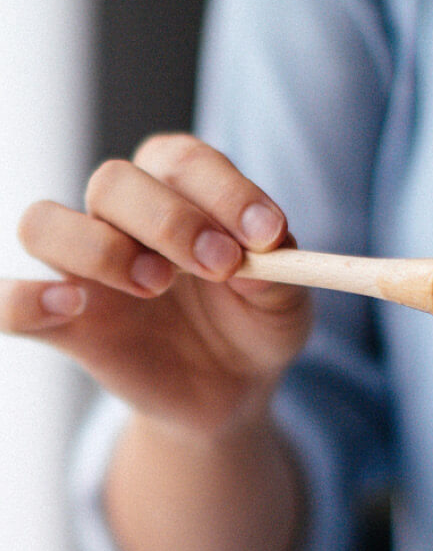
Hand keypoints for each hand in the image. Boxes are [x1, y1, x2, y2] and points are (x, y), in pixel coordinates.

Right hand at [0, 134, 311, 436]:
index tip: (267, 233)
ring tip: (155, 285)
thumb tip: (260, 257)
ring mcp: (86, 270)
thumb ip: (280, 276)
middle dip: (170, 220)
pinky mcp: (66, 325)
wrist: (234, 388)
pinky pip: (8, 304)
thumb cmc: (256, 325)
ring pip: (44, 223)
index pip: (182, 161)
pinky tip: (69, 306)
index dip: (223, 190)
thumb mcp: (287, 306)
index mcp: (179, 192)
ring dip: (99, 248)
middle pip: (112, 182)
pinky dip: (22, 300)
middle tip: (219, 266)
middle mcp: (122, 218)